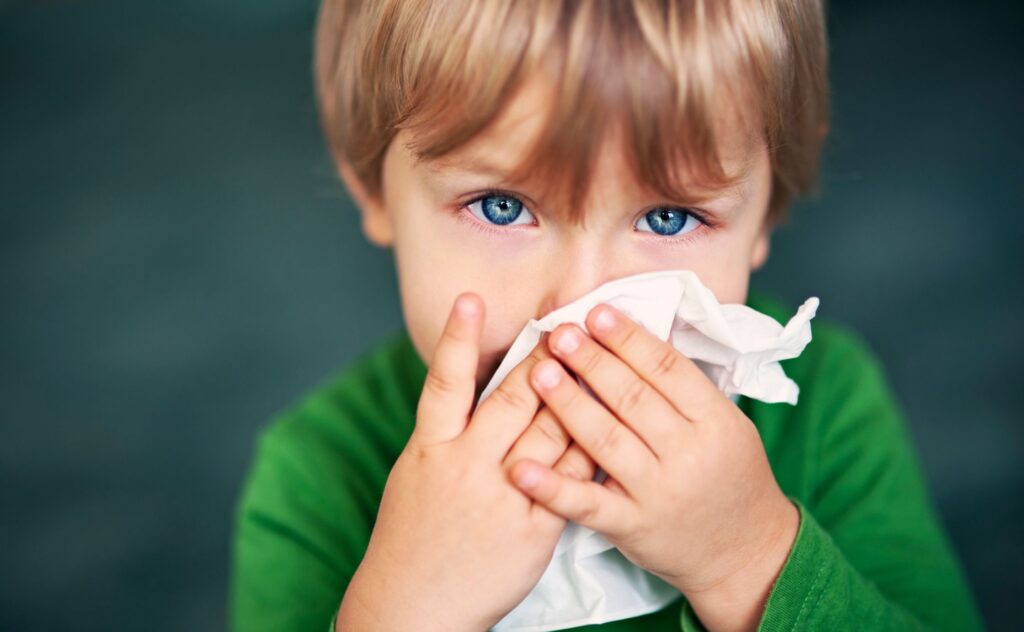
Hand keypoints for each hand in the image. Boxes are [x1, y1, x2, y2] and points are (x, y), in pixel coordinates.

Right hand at [337, 293, 593, 631]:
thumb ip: (446, 429)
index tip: (471, 298)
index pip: (444, 383)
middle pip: (511, 400)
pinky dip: (591, 450)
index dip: (457, 338)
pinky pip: (572, 481)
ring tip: (597, 357)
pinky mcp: (533, 529)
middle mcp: (466, 466)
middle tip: (567, 321)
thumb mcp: (415, 472)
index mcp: (430, 448)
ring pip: (550, 433)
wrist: (417, 602)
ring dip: (577, 394)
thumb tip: (470, 383)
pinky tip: (613, 423)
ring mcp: (502, 497)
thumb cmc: (414, 532)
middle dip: (543, 359)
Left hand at [508, 304, 799, 631]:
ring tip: (539, 372)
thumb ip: (686, 389)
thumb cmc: (730, 477)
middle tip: (560, 333)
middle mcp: (689, 454)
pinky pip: (588, 504)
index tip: (596, 312)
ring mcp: (659, 492)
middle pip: (633, 398)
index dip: (629, 338)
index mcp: (716, 421)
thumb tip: (638, 335)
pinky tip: (519, 467)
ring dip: (568, 403)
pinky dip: (552, 486)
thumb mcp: (727, 425)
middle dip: (592, 361)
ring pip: (606, 441)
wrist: (747, 552)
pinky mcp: (632, 527)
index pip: (667, 369)